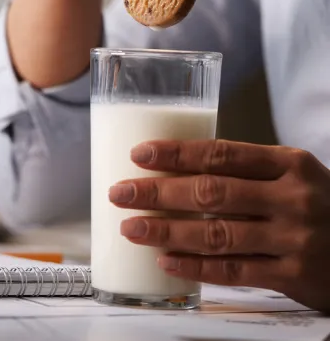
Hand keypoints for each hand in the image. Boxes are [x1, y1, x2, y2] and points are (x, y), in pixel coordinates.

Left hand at [109, 140, 329, 312]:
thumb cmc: (320, 207)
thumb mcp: (295, 177)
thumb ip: (248, 173)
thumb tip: (175, 171)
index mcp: (290, 164)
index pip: (222, 154)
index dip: (176, 153)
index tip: (139, 154)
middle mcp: (293, 198)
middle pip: (211, 192)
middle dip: (158, 192)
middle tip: (120, 193)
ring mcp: (295, 238)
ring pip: (216, 234)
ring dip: (167, 231)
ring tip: (131, 228)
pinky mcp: (295, 276)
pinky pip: (234, 270)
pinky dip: (195, 266)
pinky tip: (166, 261)